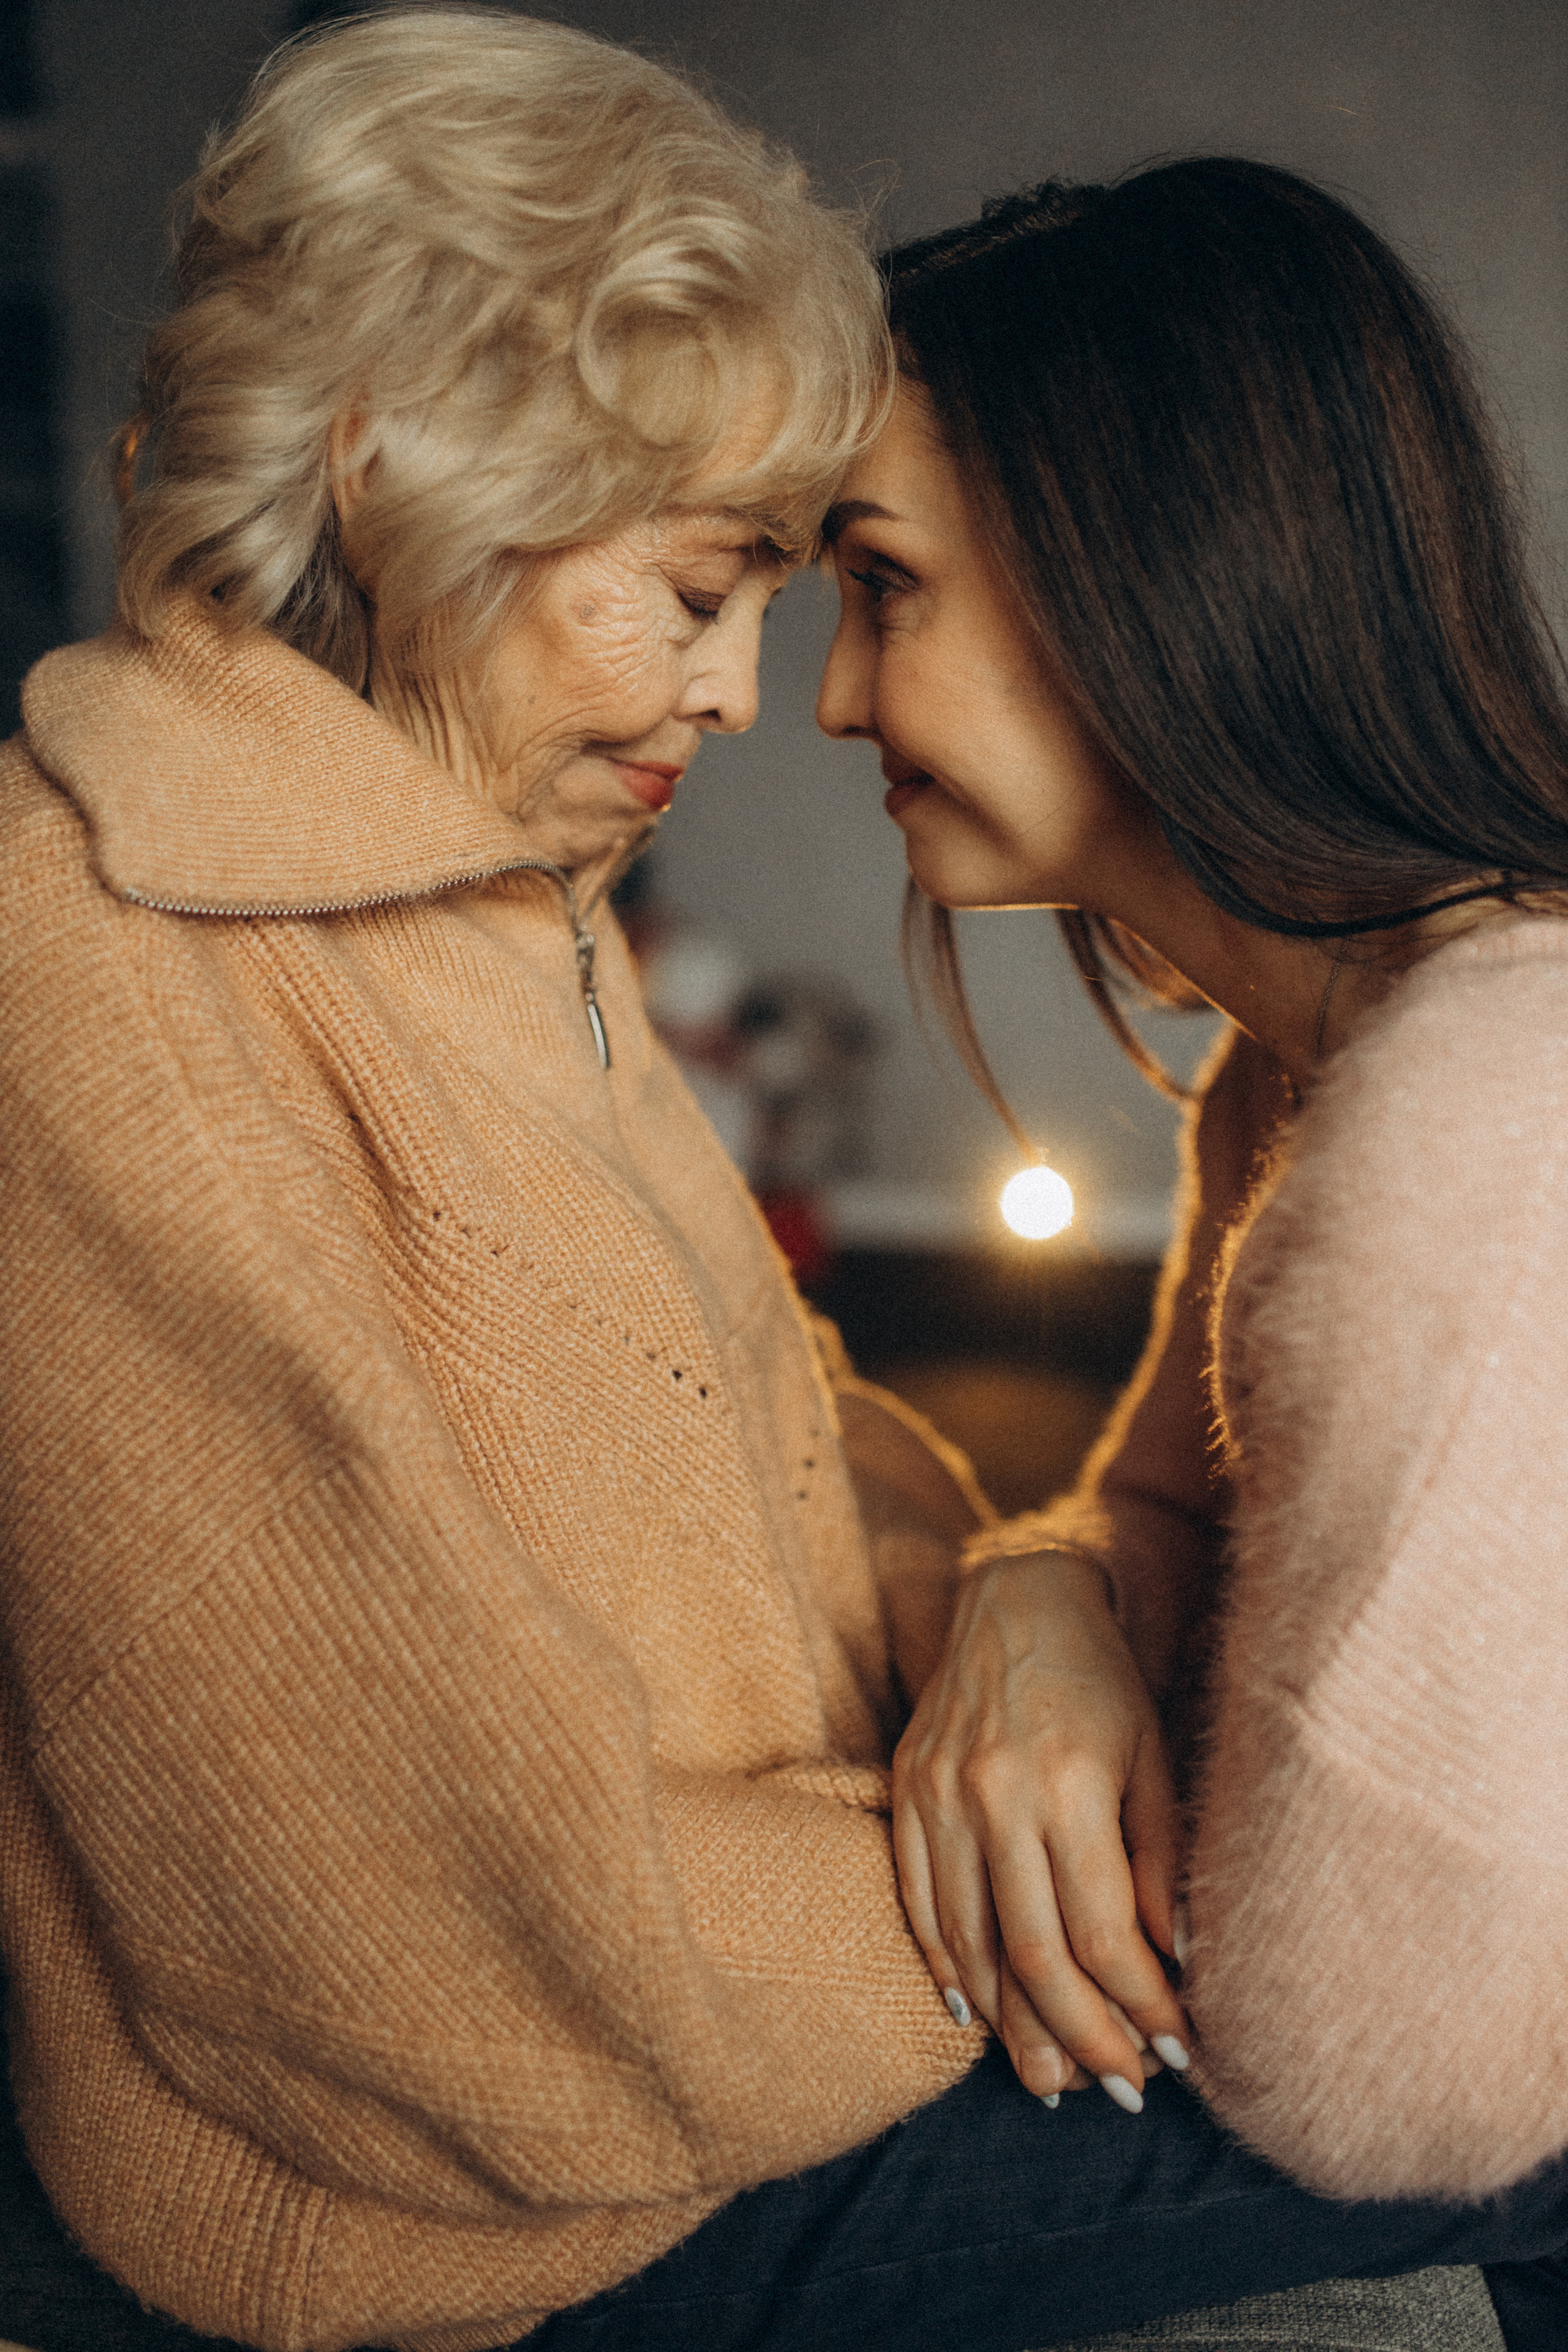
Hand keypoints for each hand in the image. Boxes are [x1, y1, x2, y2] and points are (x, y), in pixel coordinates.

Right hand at [892, 1551, 1189, 2106]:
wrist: (1016, 1598)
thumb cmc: (1104, 1680)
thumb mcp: (1154, 1757)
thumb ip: (1163, 1862)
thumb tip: (1178, 1964)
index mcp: (1069, 1783)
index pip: (1103, 1932)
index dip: (1141, 2004)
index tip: (1175, 2051)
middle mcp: (995, 1793)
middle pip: (1033, 1955)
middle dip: (1082, 2038)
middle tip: (1117, 2091)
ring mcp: (939, 1793)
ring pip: (970, 1942)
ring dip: (1012, 2025)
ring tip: (1052, 2079)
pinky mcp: (905, 1789)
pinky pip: (919, 1900)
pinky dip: (945, 1967)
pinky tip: (975, 2016)